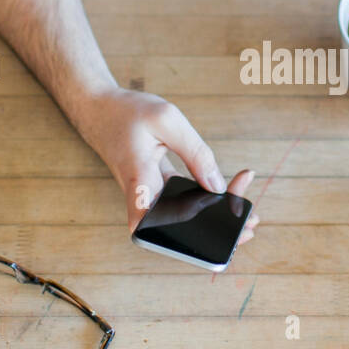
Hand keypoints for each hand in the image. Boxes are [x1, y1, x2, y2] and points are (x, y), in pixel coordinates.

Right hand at [76, 87, 260, 241]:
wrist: (99, 109)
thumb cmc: (127, 112)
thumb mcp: (167, 120)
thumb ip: (195, 152)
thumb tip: (217, 185)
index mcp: (139, 184)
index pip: (154, 228)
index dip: (186, 238)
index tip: (215, 233)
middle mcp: (143, 198)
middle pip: (180, 227)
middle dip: (215, 229)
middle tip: (250, 223)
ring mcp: (150, 195)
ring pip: (184, 216)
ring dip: (214, 214)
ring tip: (246, 210)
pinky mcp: (156, 188)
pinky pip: (183, 200)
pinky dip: (205, 197)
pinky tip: (229, 192)